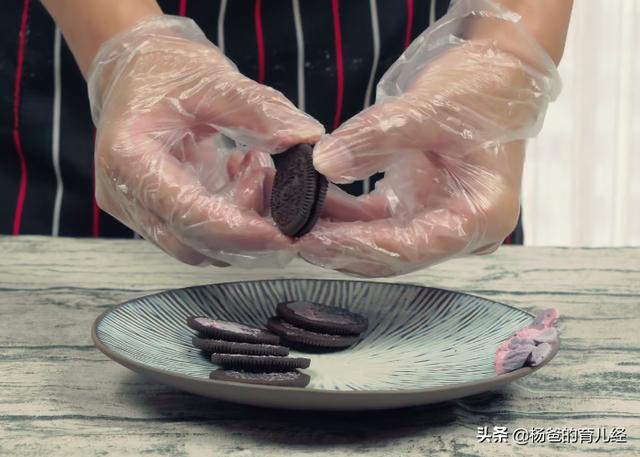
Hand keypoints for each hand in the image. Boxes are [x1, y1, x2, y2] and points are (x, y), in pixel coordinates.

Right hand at [88, 16, 323, 266]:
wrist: (134, 72)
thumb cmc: (166, 70)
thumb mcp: (215, 80)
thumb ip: (260, 111)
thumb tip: (308, 137)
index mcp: (129, 158)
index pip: (190, 216)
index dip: (243, 232)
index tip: (291, 231)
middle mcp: (125, 195)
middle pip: (197, 246)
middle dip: (250, 229)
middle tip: (271, 174)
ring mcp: (137, 211)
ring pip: (202, 249)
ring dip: (243, 224)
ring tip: (254, 166)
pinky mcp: (155, 216)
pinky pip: (200, 237)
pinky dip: (232, 219)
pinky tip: (239, 175)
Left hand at [299, 0, 559, 276]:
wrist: (498, 76)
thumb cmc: (481, 90)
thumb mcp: (429, 107)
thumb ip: (375, 137)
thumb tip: (323, 162)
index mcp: (481, 216)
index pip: (411, 247)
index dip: (358, 247)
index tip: (313, 241)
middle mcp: (464, 230)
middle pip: (393, 254)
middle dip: (340, 247)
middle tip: (292, 234)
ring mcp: (442, 221)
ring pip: (381, 241)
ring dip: (338, 232)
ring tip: (294, 216)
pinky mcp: (422, 209)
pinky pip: (378, 221)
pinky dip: (347, 214)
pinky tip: (315, 199)